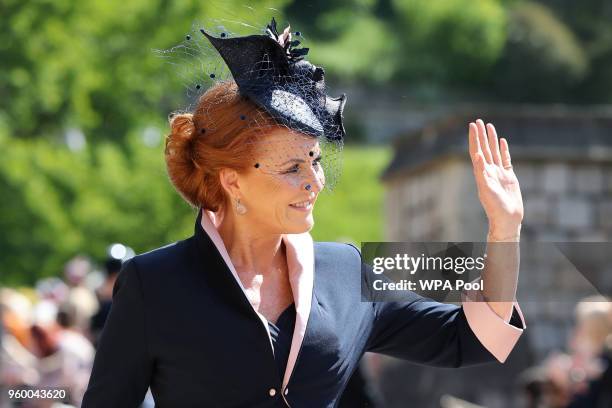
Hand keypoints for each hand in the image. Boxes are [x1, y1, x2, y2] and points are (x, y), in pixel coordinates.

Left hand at [468, 119, 523, 237]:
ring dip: (491, 139)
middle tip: (478, 120)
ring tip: (489, 126)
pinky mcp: (508, 176)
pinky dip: (503, 149)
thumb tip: (477, 155)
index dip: (474, 138)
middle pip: (483, 148)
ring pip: (494, 151)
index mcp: (481, 173)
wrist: (507, 218)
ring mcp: (498, 173)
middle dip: (481, 135)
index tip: (472, 125)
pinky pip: (505, 159)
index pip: (476, 151)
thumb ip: (481, 172)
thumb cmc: (495, 206)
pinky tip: (502, 141)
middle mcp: (488, 171)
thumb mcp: (486, 188)